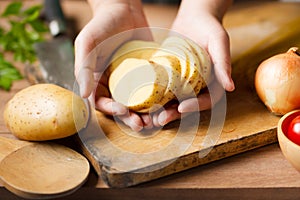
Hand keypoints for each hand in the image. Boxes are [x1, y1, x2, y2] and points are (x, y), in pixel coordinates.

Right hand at [74, 0, 151, 130]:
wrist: (124, 8)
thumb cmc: (101, 25)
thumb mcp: (87, 43)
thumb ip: (84, 68)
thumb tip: (84, 96)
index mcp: (97, 81)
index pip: (102, 102)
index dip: (112, 110)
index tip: (123, 111)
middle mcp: (115, 84)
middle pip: (122, 107)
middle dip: (131, 118)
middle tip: (142, 125)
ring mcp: (133, 80)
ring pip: (139, 103)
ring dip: (147, 114)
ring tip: (156, 120)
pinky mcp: (148, 74)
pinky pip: (153, 89)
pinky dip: (159, 99)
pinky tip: (167, 105)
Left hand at [150, 0, 234, 126]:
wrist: (193, 18)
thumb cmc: (209, 27)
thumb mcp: (219, 41)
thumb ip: (223, 63)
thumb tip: (230, 87)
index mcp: (213, 81)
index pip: (207, 99)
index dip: (195, 106)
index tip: (182, 108)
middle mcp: (198, 85)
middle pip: (187, 105)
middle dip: (174, 114)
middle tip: (160, 119)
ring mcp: (182, 82)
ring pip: (173, 101)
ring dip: (162, 110)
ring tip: (149, 117)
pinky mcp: (169, 76)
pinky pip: (162, 89)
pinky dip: (154, 97)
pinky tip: (142, 101)